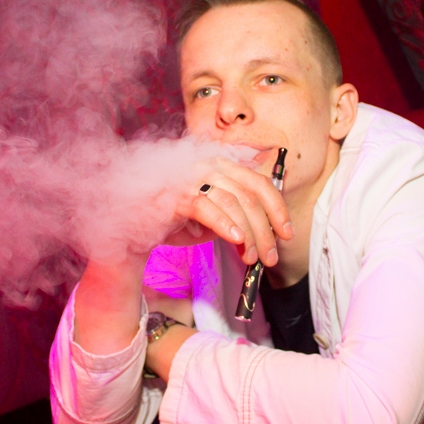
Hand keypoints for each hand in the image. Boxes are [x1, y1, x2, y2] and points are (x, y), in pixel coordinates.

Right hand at [166, 157, 293, 266]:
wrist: (137, 225)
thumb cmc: (175, 219)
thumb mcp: (215, 218)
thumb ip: (239, 219)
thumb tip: (267, 236)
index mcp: (221, 166)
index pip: (259, 183)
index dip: (277, 209)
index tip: (287, 233)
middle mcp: (209, 166)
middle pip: (250, 196)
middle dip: (265, 230)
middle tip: (270, 257)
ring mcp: (192, 178)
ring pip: (233, 203)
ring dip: (248, 234)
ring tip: (252, 257)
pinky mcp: (176, 195)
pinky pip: (207, 208)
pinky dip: (225, 225)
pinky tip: (236, 240)